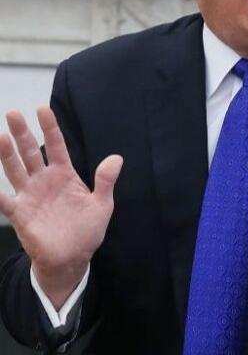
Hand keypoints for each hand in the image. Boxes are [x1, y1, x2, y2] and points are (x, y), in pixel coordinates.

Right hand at [0, 107, 121, 308]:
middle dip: (22, 133)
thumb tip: (116, 158)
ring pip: (16, 170)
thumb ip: (105, 181)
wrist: (74, 257)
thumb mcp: (102, 204)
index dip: (50, 128)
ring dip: (7, 154)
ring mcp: (30, 195)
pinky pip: (4, 201)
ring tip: (1, 136)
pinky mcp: (20, 214)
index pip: (56, 146)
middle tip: (13, 112)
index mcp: (64, 174)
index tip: (42, 108)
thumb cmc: (87, 229)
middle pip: (31, 152)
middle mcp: (44, 181)